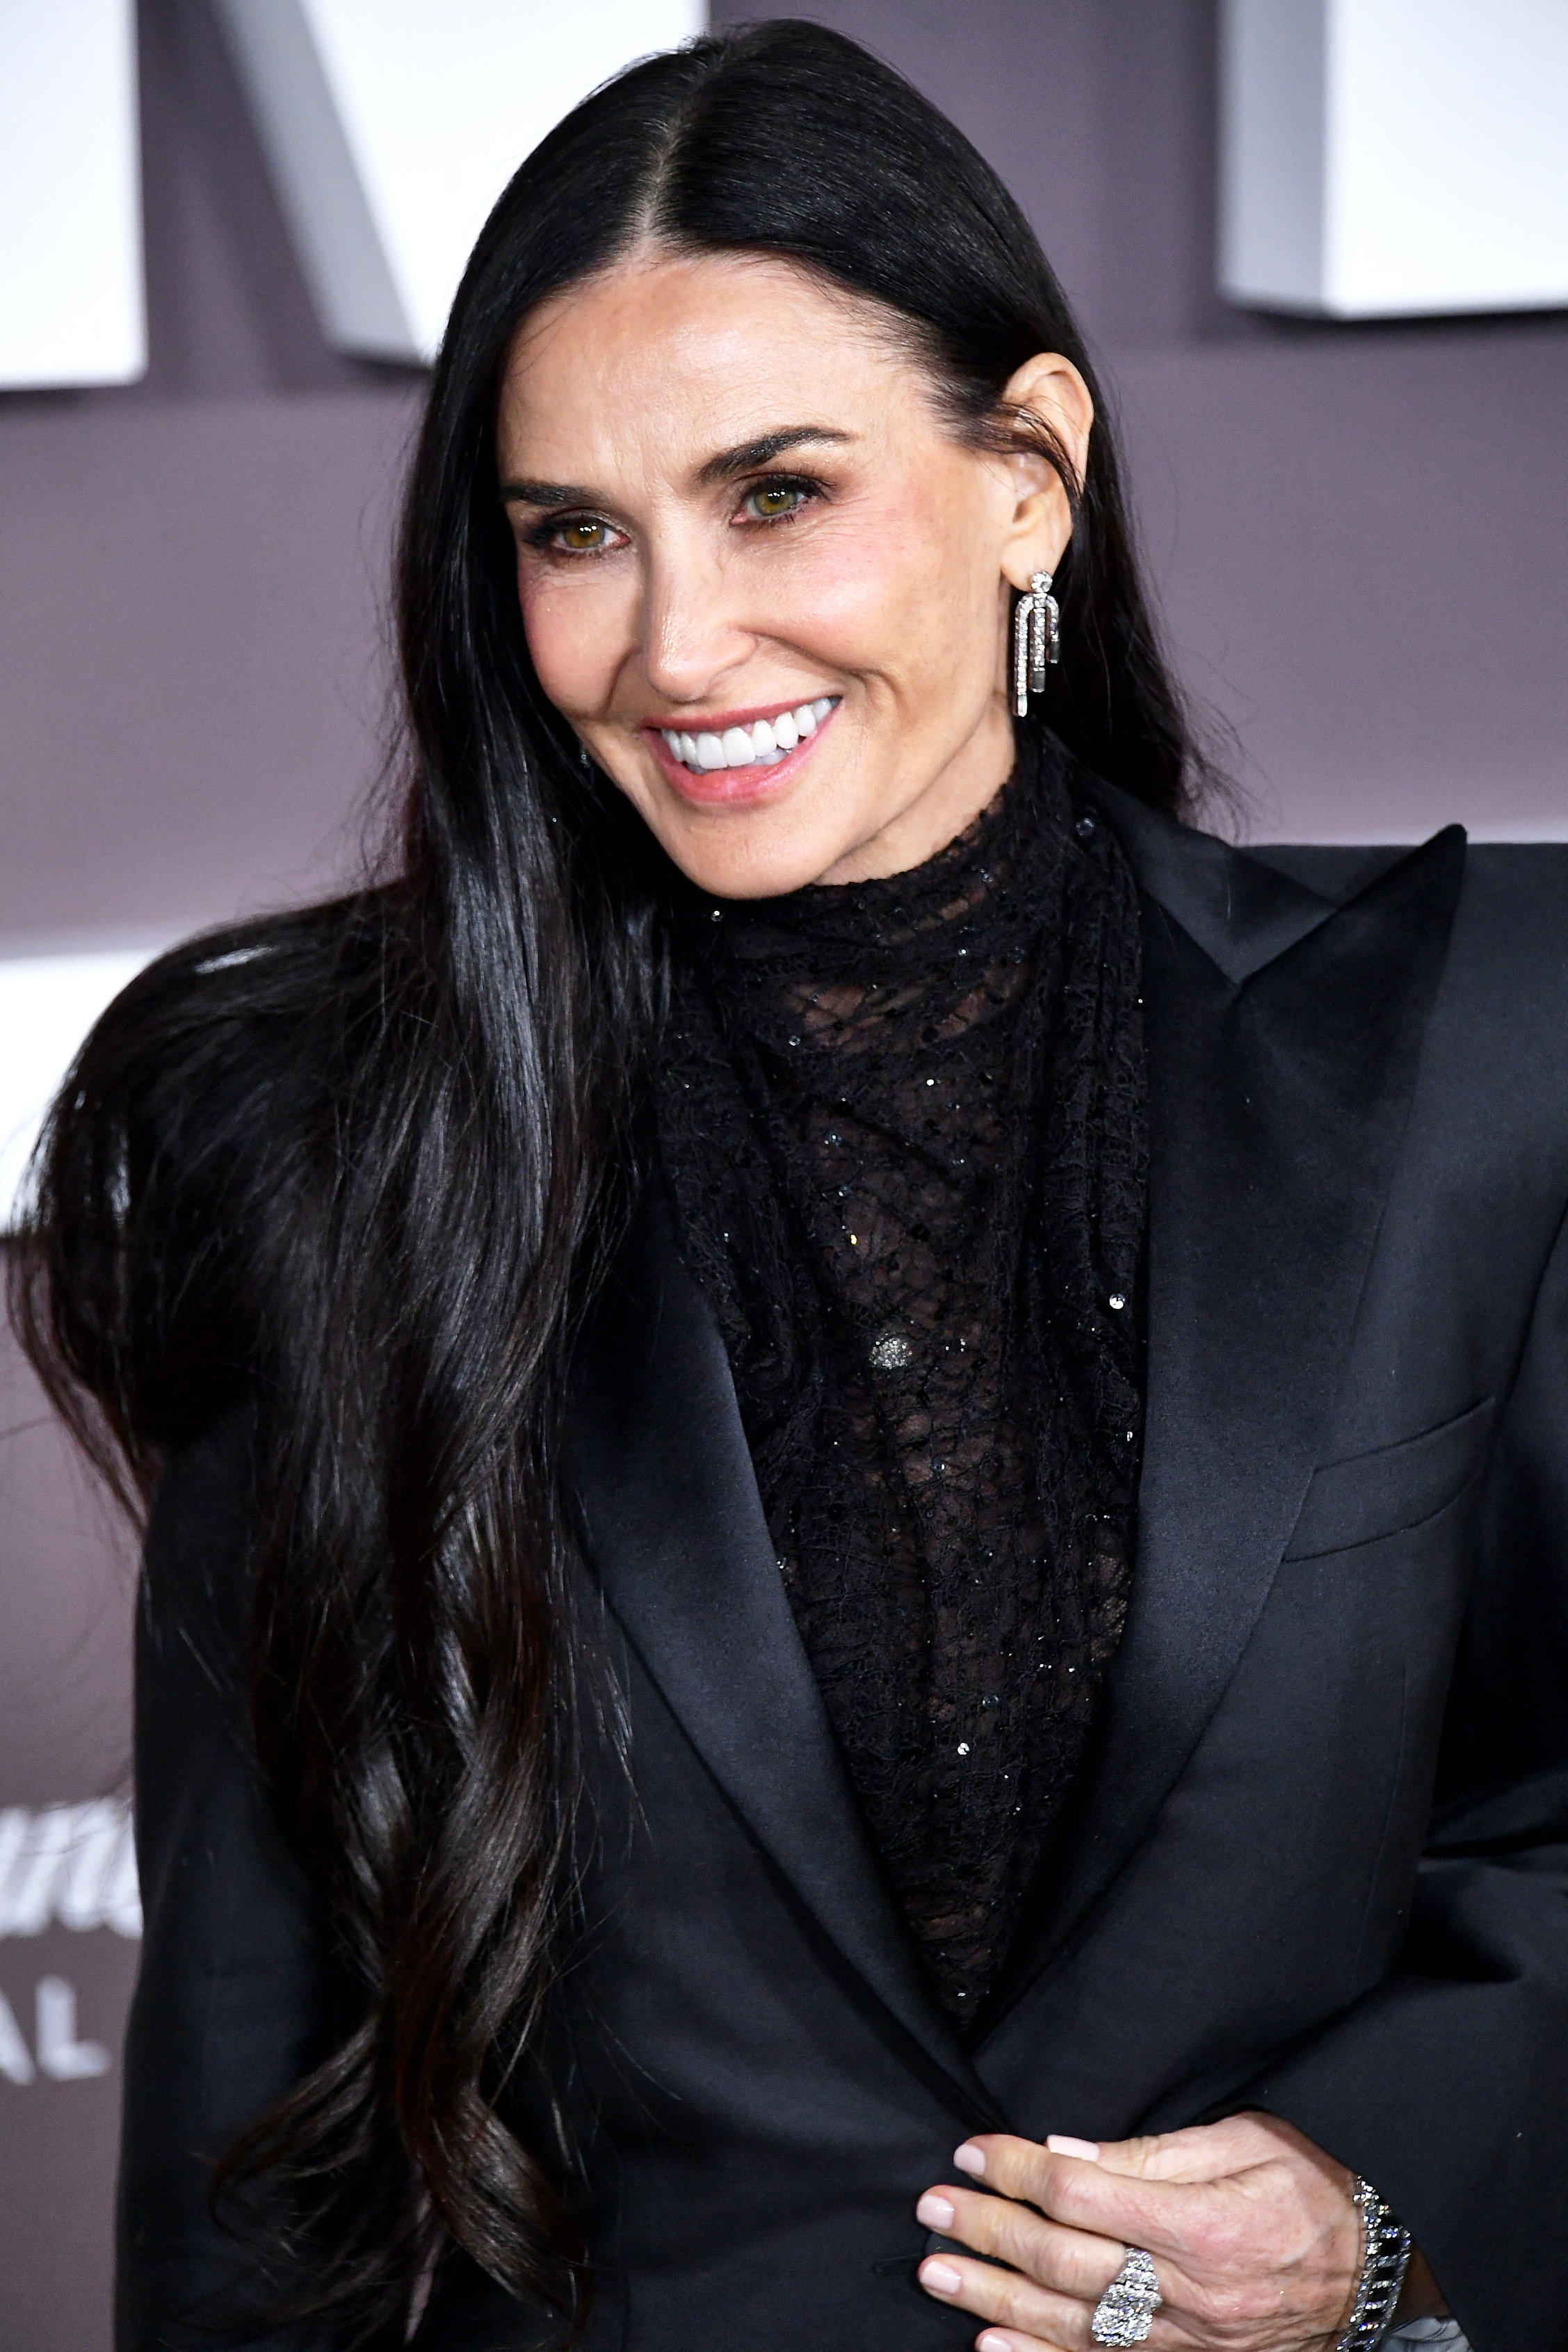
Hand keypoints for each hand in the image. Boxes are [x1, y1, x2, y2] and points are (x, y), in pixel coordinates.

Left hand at [914, 2112, 1365, 2351]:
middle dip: (989, 2233)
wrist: (1383, 2265)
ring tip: (937, 2276)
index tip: (971, 2152)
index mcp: (1202, 2225)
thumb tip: (1066, 2153)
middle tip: (930, 2210)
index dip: (1018, 2171)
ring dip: (995, 2302)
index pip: (1081, 2195)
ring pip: (1073, 2327)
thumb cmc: (1313, 2184)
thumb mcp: (1242, 2140)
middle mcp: (1192, 2294)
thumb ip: (1151, 2153)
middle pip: (1065, 2264)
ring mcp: (1191, 2343)